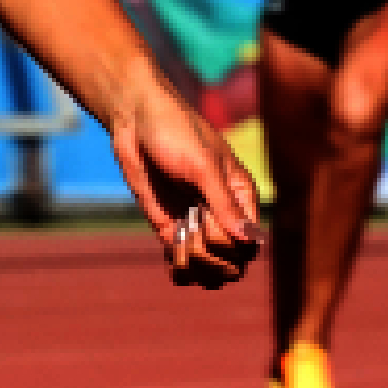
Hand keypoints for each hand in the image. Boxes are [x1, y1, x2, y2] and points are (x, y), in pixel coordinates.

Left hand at [108, 66, 263, 289]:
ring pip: (208, 267)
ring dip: (195, 265)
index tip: (210, 225)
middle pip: (231, 261)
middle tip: (193, 233)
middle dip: (213, 257)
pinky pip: (182, 261)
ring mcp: (196, 222)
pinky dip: (179, 266)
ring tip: (179, 242)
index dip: (232, 247)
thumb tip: (252, 242)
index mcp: (240, 196)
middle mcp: (222, 213)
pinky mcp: (169, 226)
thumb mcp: (203, 166)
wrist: (134, 119)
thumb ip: (226, 205)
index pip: (249, 244)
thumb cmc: (176, 132)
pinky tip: (172, 253)